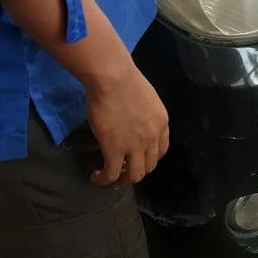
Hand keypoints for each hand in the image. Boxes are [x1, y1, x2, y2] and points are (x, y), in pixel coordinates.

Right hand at [86, 64, 169, 185]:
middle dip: (137, 169)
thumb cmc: (125, 79)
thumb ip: (145, 114)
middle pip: (150, 165)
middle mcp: (152, 137)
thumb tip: (134, 121)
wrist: (112, 77)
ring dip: (123, 179)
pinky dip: (104, 180)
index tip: (138, 156)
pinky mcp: (114, 151)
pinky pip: (111, 174)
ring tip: (112, 174)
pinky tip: (96, 176)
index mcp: (161, 122)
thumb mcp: (146, 98)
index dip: (150, 157)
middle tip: (123, 167)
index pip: (162, 149)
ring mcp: (135, 146)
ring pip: (134, 175)